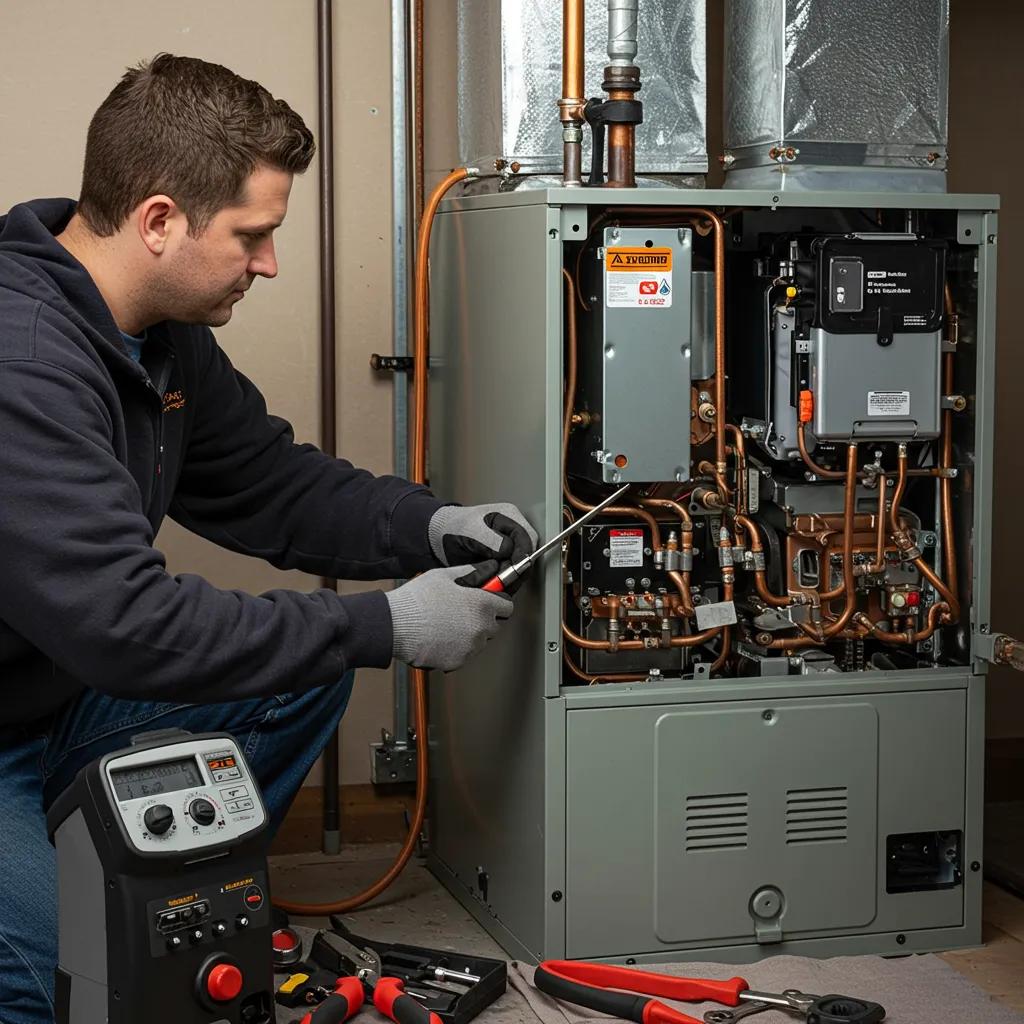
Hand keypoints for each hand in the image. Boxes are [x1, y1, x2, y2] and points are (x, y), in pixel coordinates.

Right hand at [385, 564, 512, 670]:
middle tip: (461, 612)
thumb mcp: (445, 575)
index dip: (497, 602)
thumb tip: (487, 570)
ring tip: (446, 624)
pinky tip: (440, 637)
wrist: (395, 625)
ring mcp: (471, 647)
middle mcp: (481, 627)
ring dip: (470, 634)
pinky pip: (465, 654)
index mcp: (482, 604)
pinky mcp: (459, 661)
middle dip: (483, 619)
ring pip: (480, 641)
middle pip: (495, 625)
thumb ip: (471, 572)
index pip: (507, 607)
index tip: (489, 601)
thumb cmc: (418, 599)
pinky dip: (457, 649)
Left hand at [428, 503, 537, 577]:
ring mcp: (508, 549)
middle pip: (526, 554)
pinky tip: (492, 584)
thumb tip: (509, 550)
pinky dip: (502, 581)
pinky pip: (509, 574)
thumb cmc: (452, 528)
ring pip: (519, 567)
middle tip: (502, 578)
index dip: (523, 553)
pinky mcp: (501, 562)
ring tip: (494, 582)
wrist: (439, 538)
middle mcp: (511, 533)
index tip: (514, 566)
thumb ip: (490, 539)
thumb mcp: (470, 529)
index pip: (527, 536)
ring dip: (509, 578)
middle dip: (516, 568)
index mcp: (508, 517)